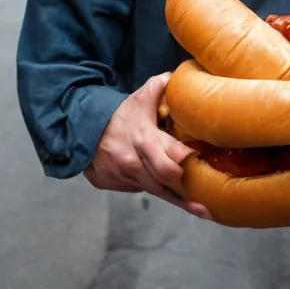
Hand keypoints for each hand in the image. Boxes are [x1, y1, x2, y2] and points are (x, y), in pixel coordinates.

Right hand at [84, 73, 211, 219]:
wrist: (82, 130)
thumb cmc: (119, 115)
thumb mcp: (139, 98)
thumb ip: (159, 86)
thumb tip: (178, 76)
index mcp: (144, 139)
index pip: (170, 158)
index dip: (188, 164)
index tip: (207, 171)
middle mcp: (134, 161)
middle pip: (165, 182)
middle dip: (186, 193)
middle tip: (207, 204)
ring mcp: (123, 176)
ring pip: (155, 192)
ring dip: (178, 200)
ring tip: (203, 211)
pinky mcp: (114, 185)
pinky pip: (140, 190)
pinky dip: (154, 189)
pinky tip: (173, 194)